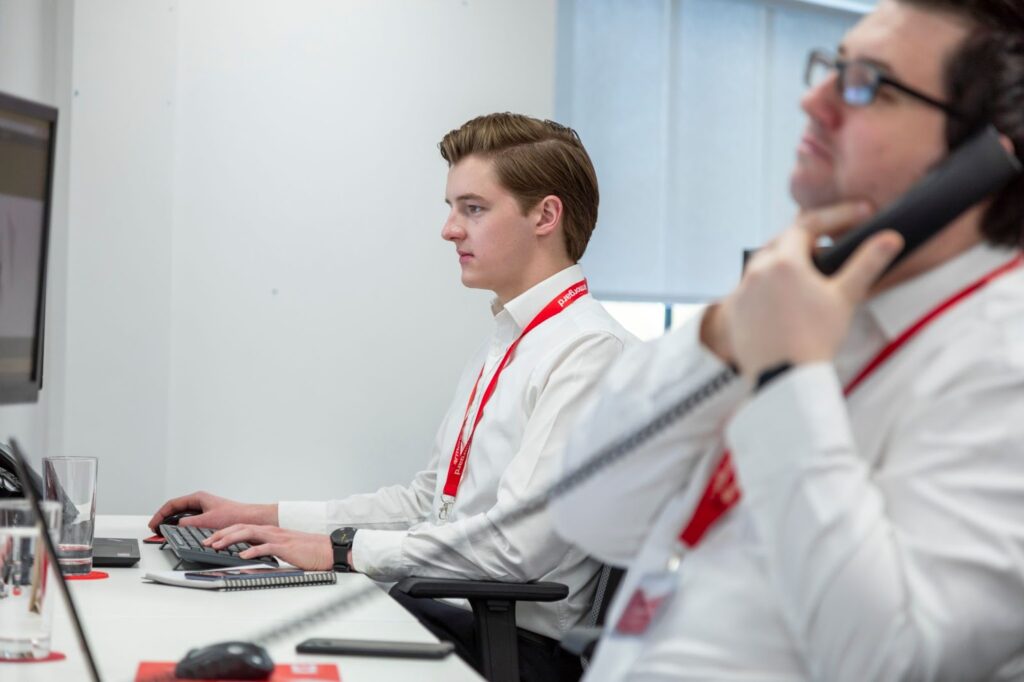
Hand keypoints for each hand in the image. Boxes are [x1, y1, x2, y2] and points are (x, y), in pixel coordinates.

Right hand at [147, 491, 277, 531]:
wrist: (251, 520)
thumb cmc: (233, 516)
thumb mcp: (206, 521)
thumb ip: (188, 523)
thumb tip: (175, 526)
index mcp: (198, 498)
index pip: (172, 504)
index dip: (160, 514)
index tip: (153, 525)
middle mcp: (200, 502)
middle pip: (176, 510)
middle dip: (164, 520)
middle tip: (156, 531)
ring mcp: (204, 510)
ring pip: (183, 517)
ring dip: (173, 525)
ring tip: (165, 534)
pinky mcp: (209, 518)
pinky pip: (191, 523)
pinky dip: (183, 529)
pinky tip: (181, 536)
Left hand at [203, 525, 334, 570]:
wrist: (328, 549)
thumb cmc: (308, 551)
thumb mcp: (284, 549)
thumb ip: (267, 550)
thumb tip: (249, 557)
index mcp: (270, 532)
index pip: (242, 528)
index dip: (224, 533)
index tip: (209, 539)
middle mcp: (272, 531)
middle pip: (241, 528)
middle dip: (220, 534)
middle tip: (205, 542)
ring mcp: (278, 538)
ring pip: (249, 534)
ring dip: (230, 539)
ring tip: (216, 546)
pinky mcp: (286, 547)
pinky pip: (266, 547)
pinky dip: (252, 550)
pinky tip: (242, 555)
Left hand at [728, 201, 902, 380]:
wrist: (785, 378)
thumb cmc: (815, 339)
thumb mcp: (845, 297)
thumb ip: (866, 263)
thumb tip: (889, 237)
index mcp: (784, 262)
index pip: (808, 225)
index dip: (835, 217)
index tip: (857, 216)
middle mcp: (756, 271)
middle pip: (782, 242)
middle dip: (806, 238)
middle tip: (830, 241)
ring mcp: (741, 291)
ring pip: (763, 265)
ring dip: (784, 262)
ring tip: (807, 271)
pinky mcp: (734, 311)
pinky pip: (750, 289)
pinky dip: (768, 286)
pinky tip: (783, 297)